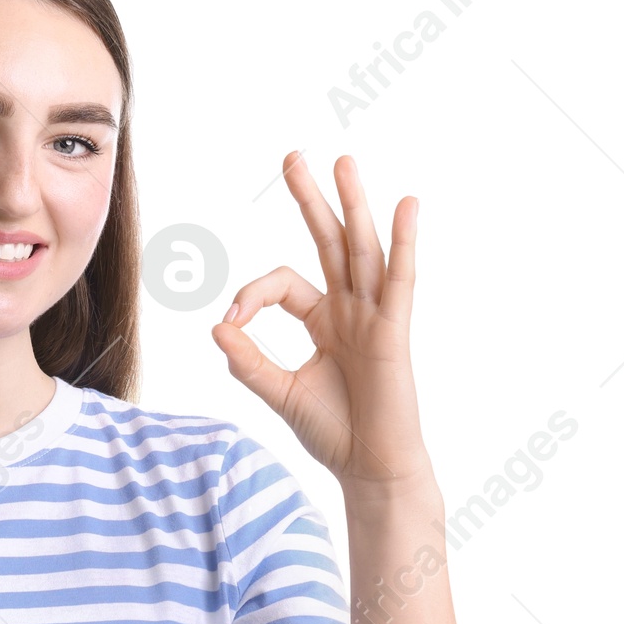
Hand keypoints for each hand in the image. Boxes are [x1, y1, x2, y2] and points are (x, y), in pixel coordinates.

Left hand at [210, 153, 433, 497]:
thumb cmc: (333, 432)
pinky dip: (404, 242)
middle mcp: (350, 309)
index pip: (282, 284)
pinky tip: (406, 205)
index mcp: (323, 320)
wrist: (369, 467)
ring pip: (361, 250)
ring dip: (353, 205)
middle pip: (328, 242)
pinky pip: (400, 279)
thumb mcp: (279, 392)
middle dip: (311, 200)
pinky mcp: (394, 331)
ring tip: (343, 162)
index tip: (231, 320)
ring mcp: (374, 316)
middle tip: (294, 156)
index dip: (252, 294)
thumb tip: (217, 327)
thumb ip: (249, 361)